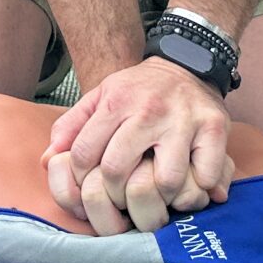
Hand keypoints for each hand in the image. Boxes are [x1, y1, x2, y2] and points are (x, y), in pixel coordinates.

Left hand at [42, 57, 232, 233]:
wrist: (186, 64)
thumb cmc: (138, 91)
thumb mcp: (99, 97)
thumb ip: (70, 127)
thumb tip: (47, 161)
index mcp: (116, 102)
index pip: (84, 154)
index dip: (79, 179)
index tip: (89, 185)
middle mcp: (150, 110)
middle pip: (118, 172)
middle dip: (114, 194)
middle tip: (120, 199)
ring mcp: (185, 120)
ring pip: (166, 181)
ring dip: (159, 197)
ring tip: (155, 196)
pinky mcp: (215, 129)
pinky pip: (206, 176)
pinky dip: (197, 190)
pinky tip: (188, 185)